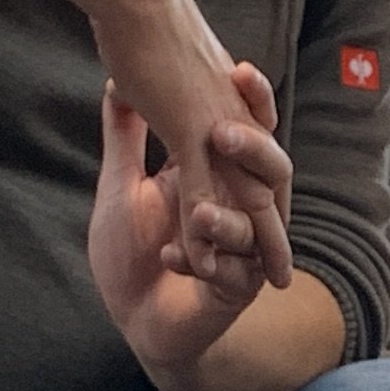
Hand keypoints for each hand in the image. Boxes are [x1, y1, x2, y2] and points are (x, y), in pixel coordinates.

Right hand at [86, 0, 292, 303]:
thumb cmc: (140, 16)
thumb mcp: (155, 63)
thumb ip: (154, 87)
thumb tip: (136, 85)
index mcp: (230, 105)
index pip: (257, 164)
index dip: (264, 201)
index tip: (267, 231)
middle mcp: (235, 120)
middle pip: (265, 190)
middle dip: (275, 236)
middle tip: (283, 276)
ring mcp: (219, 128)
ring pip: (246, 199)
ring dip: (256, 245)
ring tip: (266, 284)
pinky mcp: (194, 131)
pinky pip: (205, 192)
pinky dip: (204, 232)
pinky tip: (201, 264)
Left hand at [89, 85, 264, 390]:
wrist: (130, 320)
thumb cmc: (129, 253)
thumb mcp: (119, 186)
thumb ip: (124, 135)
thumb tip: (117, 82)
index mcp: (221, 177)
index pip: (248, 131)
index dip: (252, 102)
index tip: (238, 69)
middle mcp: (243, 209)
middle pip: (272, 170)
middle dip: (253, 152)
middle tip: (220, 134)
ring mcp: (244, 251)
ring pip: (260, 223)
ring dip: (228, 218)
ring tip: (198, 213)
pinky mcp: (236, 290)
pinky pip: (236, 274)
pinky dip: (204, 262)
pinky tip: (172, 257)